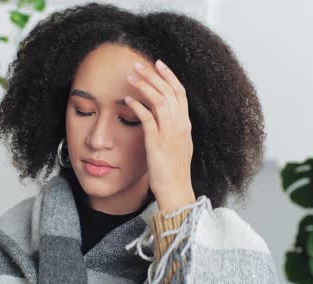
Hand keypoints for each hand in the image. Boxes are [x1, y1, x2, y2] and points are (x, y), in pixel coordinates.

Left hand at [125, 59, 195, 211]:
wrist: (176, 190)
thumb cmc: (174, 172)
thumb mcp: (178, 146)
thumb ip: (174, 130)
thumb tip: (167, 117)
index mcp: (185, 125)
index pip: (180, 93)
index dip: (170, 76)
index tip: (158, 64)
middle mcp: (180, 126)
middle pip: (169, 91)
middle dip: (153, 75)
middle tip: (138, 64)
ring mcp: (169, 133)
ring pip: (159, 100)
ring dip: (144, 86)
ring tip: (130, 76)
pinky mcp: (157, 142)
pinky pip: (147, 118)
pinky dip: (137, 106)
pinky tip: (127, 99)